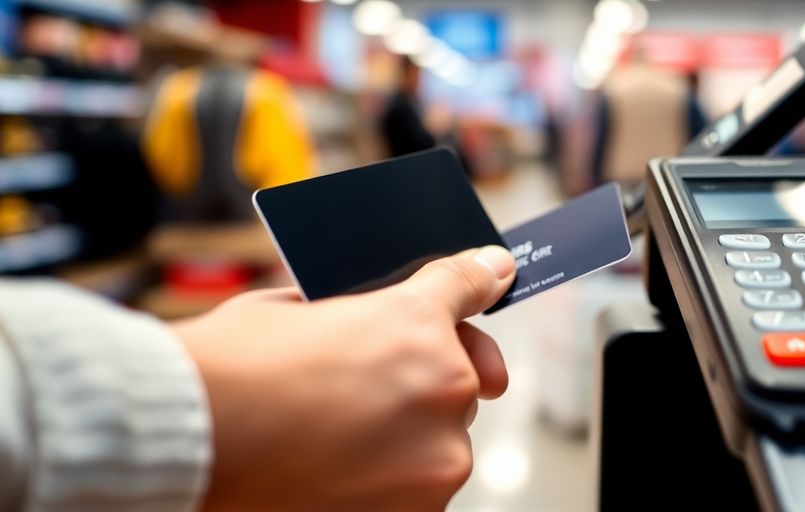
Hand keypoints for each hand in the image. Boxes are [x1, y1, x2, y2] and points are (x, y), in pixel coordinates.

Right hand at [173, 246, 515, 511]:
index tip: (496, 274)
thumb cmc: (227, 369)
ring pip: (444, 438)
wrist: (188, 441)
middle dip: (428, 376)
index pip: (466, 286)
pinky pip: (421, 486)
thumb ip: (350, 307)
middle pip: (460, 375)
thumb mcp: (290, 307)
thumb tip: (363, 315)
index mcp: (414, 322)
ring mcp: (437, 456)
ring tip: (342, 440)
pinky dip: (392, 479)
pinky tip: (340, 471)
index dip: (481, 277)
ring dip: (410, 435)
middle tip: (382, 387)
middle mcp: (443, 386)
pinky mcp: (418, 511)